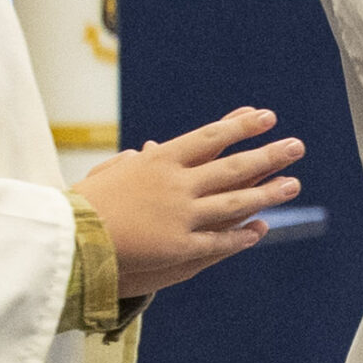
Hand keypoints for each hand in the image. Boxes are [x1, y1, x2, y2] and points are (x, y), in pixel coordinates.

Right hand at [74, 107, 305, 296]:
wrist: (65, 240)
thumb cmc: (78, 206)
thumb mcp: (106, 176)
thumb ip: (132, 163)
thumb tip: (147, 150)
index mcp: (158, 162)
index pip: (209, 137)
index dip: (240, 127)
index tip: (266, 116)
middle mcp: (176, 184)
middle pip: (233, 166)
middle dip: (268, 154)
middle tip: (297, 145)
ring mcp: (182, 216)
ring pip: (236, 202)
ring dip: (268, 193)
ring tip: (294, 184)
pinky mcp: (180, 247)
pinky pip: (220, 240)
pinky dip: (242, 234)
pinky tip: (261, 228)